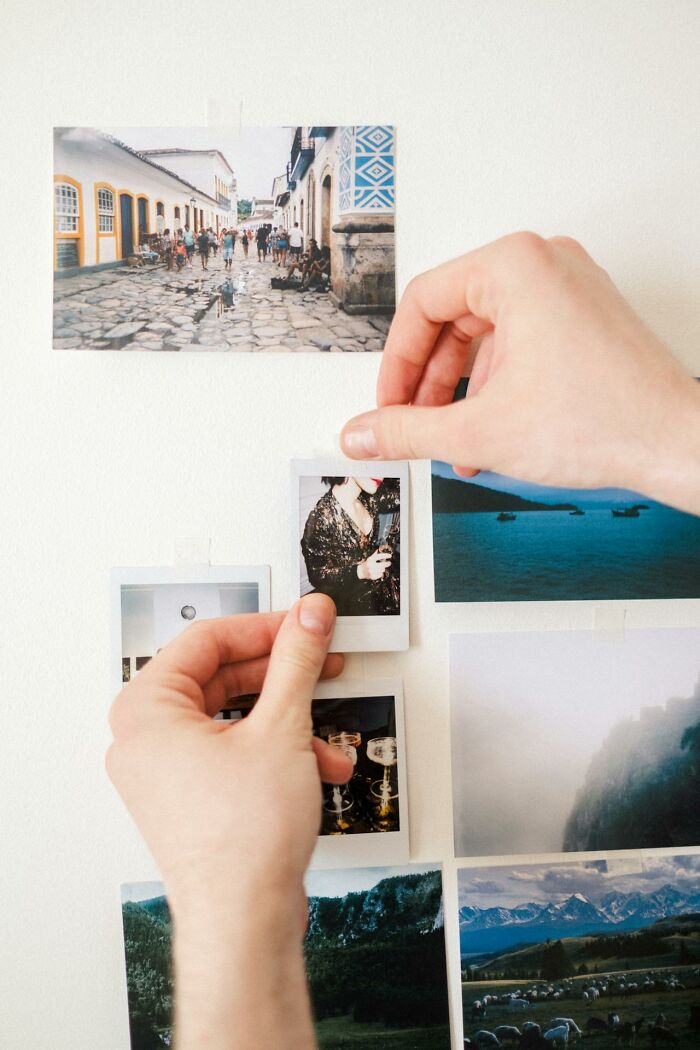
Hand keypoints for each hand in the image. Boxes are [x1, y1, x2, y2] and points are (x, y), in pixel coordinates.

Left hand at [107, 595, 349, 1048]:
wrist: (243, 924)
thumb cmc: (242, 841)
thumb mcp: (281, 729)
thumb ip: (297, 661)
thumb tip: (309, 616)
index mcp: (145, 710)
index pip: (208, 640)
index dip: (267, 626)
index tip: (308, 621)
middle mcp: (144, 738)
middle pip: (221, 677)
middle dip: (283, 676)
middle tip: (324, 659)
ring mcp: (163, 771)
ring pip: (232, 718)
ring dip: (288, 722)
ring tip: (330, 734)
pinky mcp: (187, 797)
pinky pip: (231, 751)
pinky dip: (275, 752)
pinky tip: (318, 767)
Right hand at [341, 233, 699, 513]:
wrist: (678, 443)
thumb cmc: (605, 419)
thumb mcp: (479, 430)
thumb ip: (405, 431)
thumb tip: (360, 434)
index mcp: (515, 265)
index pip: (422, 303)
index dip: (395, 363)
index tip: (389, 406)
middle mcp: (545, 264)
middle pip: (453, 318)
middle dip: (428, 383)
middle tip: (413, 425)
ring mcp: (569, 288)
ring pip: (486, 337)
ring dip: (461, 394)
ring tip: (456, 443)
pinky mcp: (585, 317)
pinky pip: (520, 343)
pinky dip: (497, 387)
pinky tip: (491, 435)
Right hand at [357, 548, 391, 580]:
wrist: (360, 572)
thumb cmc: (366, 564)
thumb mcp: (369, 558)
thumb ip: (374, 555)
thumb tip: (378, 550)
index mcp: (370, 559)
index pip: (379, 556)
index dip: (385, 555)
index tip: (390, 555)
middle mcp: (371, 565)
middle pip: (383, 564)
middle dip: (387, 563)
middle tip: (389, 563)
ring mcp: (372, 571)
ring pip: (382, 569)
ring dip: (383, 568)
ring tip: (381, 567)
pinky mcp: (373, 576)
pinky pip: (381, 574)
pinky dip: (380, 573)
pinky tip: (378, 572)